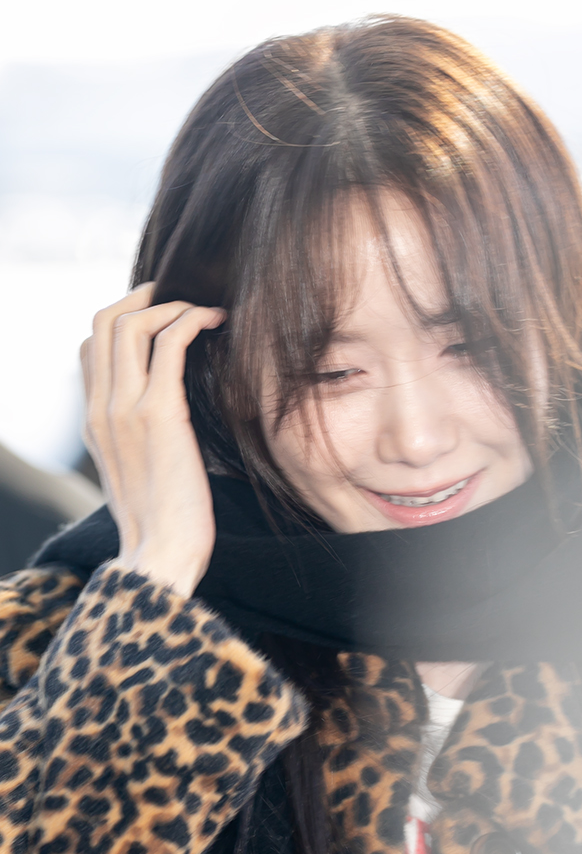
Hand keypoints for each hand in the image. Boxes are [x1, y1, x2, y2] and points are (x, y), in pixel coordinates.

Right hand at [80, 283, 226, 596]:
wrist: (159, 558)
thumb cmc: (165, 526)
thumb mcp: (144, 475)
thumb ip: (146, 439)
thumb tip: (178, 418)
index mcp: (95, 420)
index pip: (91, 345)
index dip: (125, 319)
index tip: (164, 318)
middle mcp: (102, 407)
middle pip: (105, 320)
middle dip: (146, 295)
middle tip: (185, 296)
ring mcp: (125, 408)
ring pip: (132, 322)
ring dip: (173, 304)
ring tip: (209, 310)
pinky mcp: (159, 414)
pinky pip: (169, 343)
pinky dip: (193, 320)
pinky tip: (219, 323)